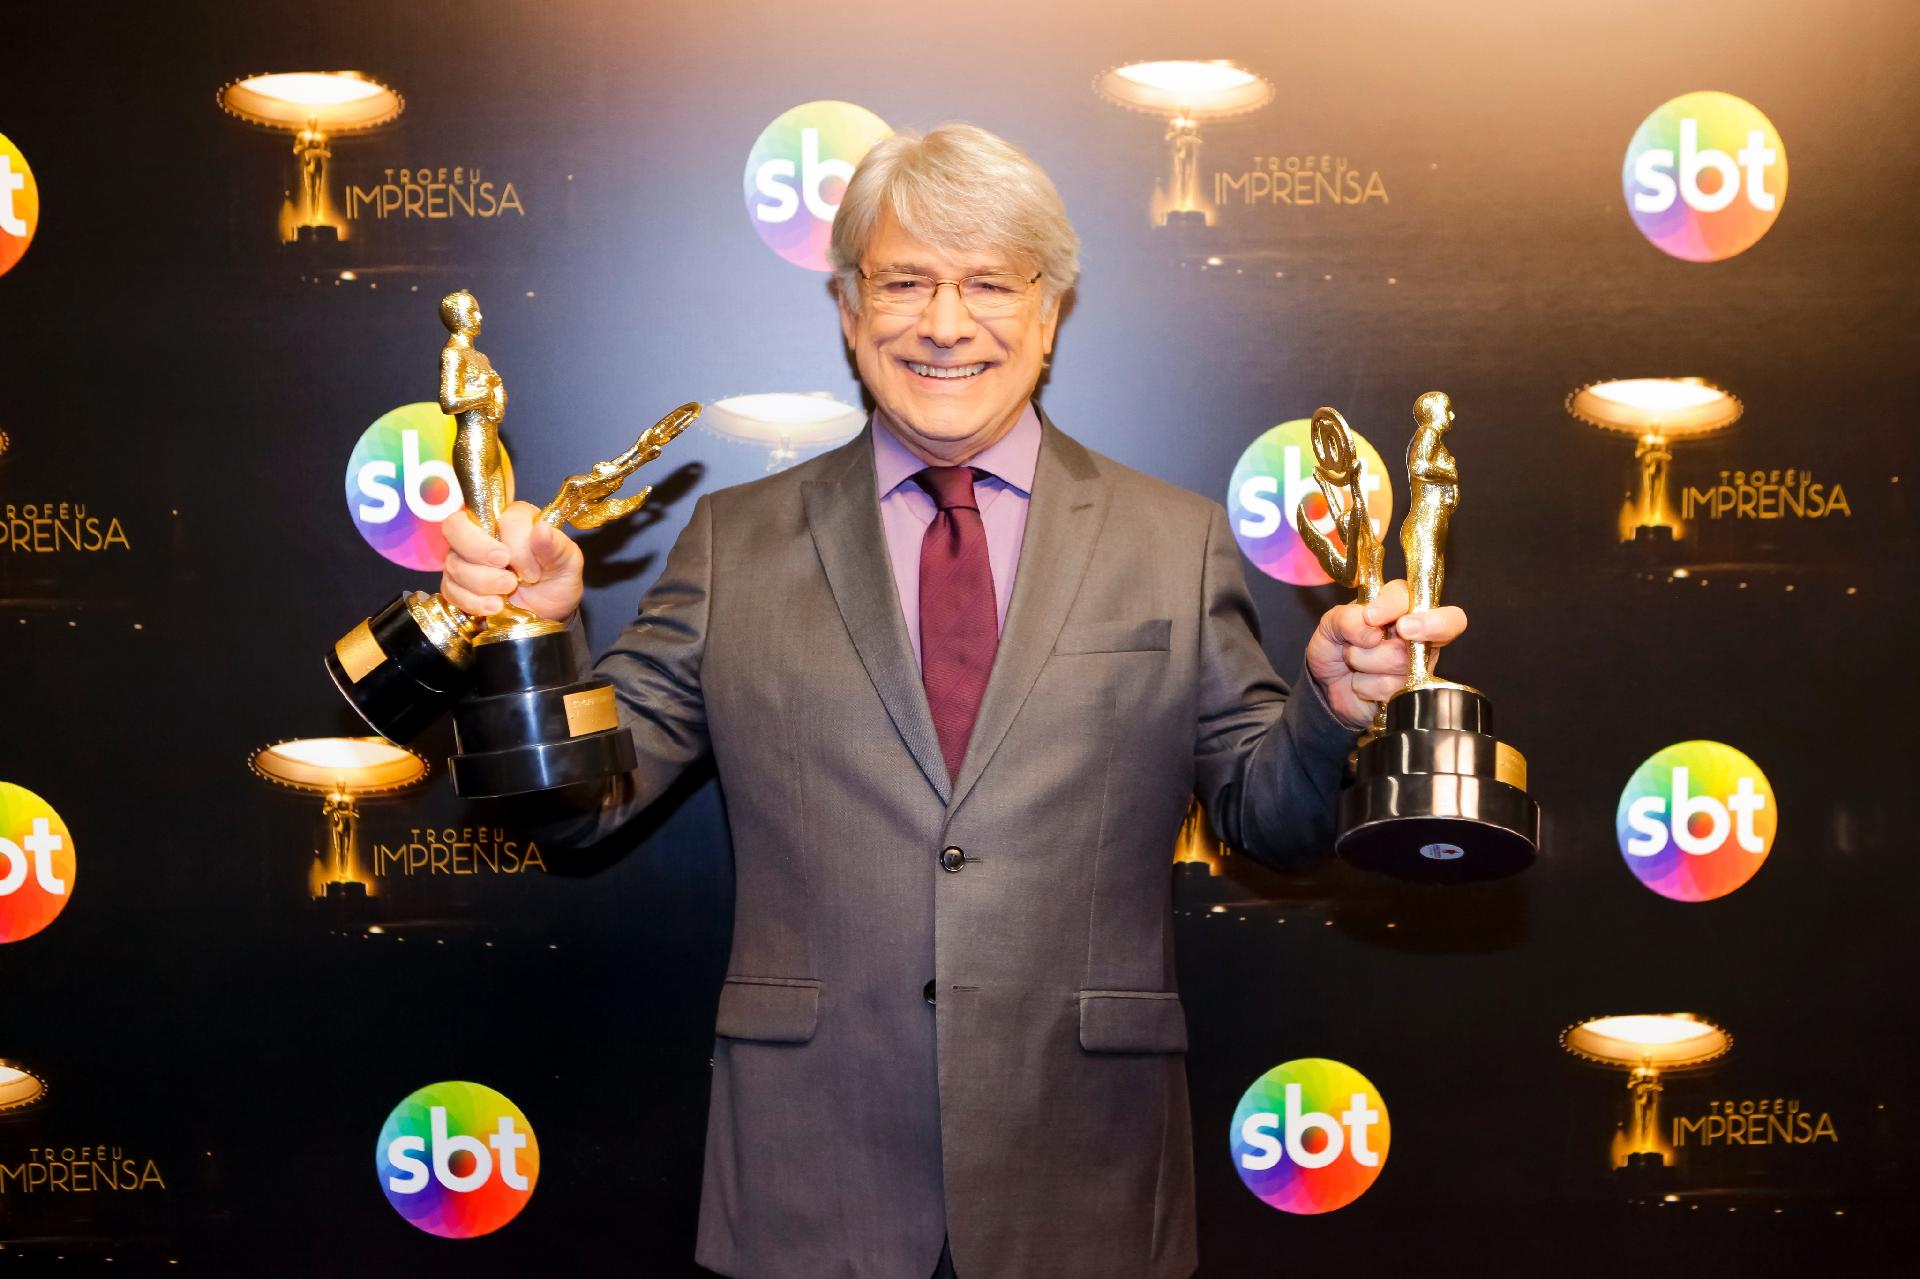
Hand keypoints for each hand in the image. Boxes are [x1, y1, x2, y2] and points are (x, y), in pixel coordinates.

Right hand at [439, 501, 584, 621]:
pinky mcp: (456, 582)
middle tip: (507, 578)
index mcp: (515, 518)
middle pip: (456, 526)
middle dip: (479, 552)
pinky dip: (472, 602)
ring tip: (505, 598)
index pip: (504, 519)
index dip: (517, 547)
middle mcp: (484, 530)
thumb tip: (541, 528)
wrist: (546, 614)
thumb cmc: (557, 582)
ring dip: (481, 584)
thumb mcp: (568, 566)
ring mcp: (465, 557)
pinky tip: (494, 608)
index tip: (533, 572)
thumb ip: (556, 547)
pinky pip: (450, 589)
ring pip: (454, 562)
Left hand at [1304, 578, 1467, 730]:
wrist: (1328, 687)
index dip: (1394, 605)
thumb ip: (1347, 618)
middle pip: (1443, 625)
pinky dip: (1366, 686)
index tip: (1371, 617)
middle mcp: (1418, 632)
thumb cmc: (1336, 648)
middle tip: (1403, 630)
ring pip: (1403, 660)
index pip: (1411, 595)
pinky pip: (1393, 688)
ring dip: (1364, 662)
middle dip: (1428, 625)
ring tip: (1355, 662)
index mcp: (1399, 607)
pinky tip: (1362, 683)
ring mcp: (1420, 663)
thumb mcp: (1330, 624)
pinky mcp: (1414, 691)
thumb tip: (1373, 632)